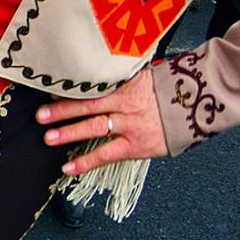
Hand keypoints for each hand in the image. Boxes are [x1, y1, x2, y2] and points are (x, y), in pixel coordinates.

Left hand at [36, 68, 165, 176]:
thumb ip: (117, 76)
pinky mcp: (137, 146)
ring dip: (70, 134)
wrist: (200, 106)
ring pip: (95, 129)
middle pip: (88, 106)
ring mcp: (131, 127)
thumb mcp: (141, 74)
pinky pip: (108, 155)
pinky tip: (68, 167)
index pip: (91, 87)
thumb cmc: (168, 89)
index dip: (69, 90)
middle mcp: (126, 105)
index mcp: (125, 85)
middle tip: (40, 116)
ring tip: (48, 138)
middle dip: (62, 111)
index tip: (48, 90)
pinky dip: (87, 162)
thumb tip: (91, 71)